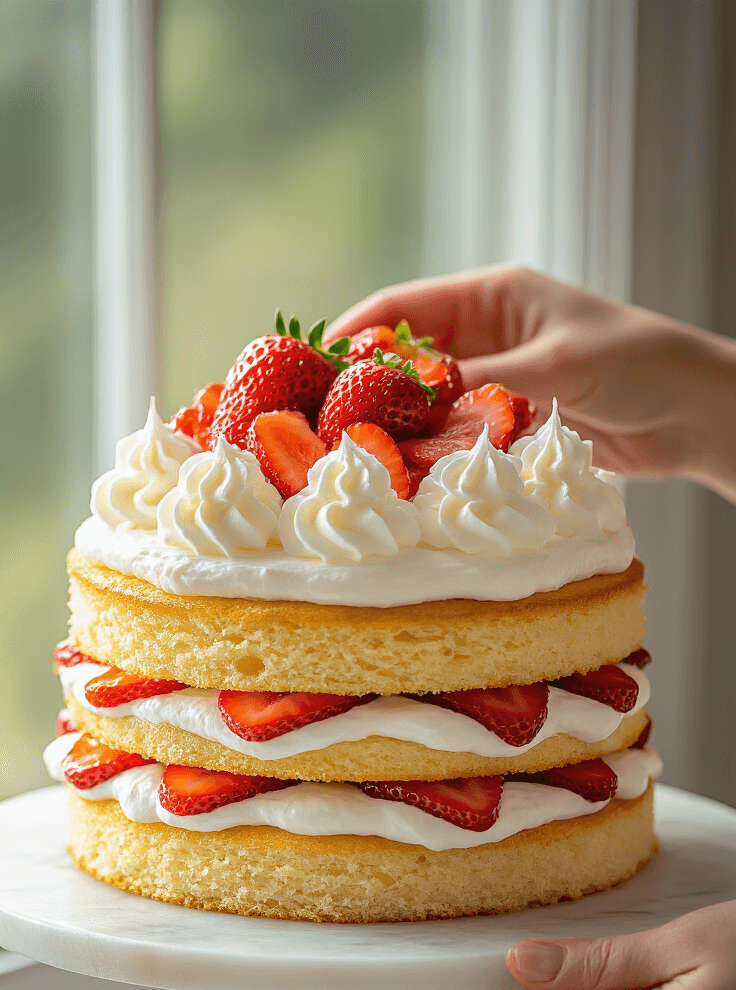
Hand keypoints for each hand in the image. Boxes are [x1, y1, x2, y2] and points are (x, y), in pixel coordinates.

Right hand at [329, 264, 735, 503]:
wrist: (693, 413)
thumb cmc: (636, 365)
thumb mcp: (552, 366)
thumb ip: (481, 381)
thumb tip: (410, 401)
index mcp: (494, 295)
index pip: (403, 306)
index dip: (354, 334)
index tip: (310, 363)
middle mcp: (489, 334)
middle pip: (407, 358)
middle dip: (365, 386)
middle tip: (319, 419)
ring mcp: (498, 379)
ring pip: (429, 402)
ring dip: (399, 427)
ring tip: (355, 455)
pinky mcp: (512, 421)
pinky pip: (458, 435)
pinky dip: (434, 453)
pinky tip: (408, 476)